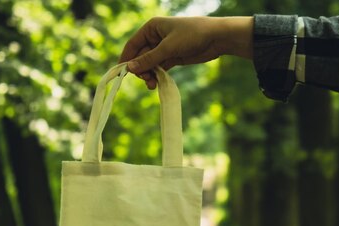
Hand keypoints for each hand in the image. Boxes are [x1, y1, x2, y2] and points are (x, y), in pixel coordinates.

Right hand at [119, 16, 253, 88]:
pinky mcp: (173, 57)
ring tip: (152, 85)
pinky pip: (159, 68)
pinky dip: (157, 76)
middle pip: (140, 56)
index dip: (126, 59)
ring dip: (149, 75)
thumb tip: (130, 68)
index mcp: (151, 28)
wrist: (217, 38)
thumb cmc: (192, 35)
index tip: (121, 74)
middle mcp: (155, 37)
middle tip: (146, 80)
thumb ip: (149, 59)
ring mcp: (164, 48)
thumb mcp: (169, 48)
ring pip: (150, 64)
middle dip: (141, 69)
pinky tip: (156, 84)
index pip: (133, 45)